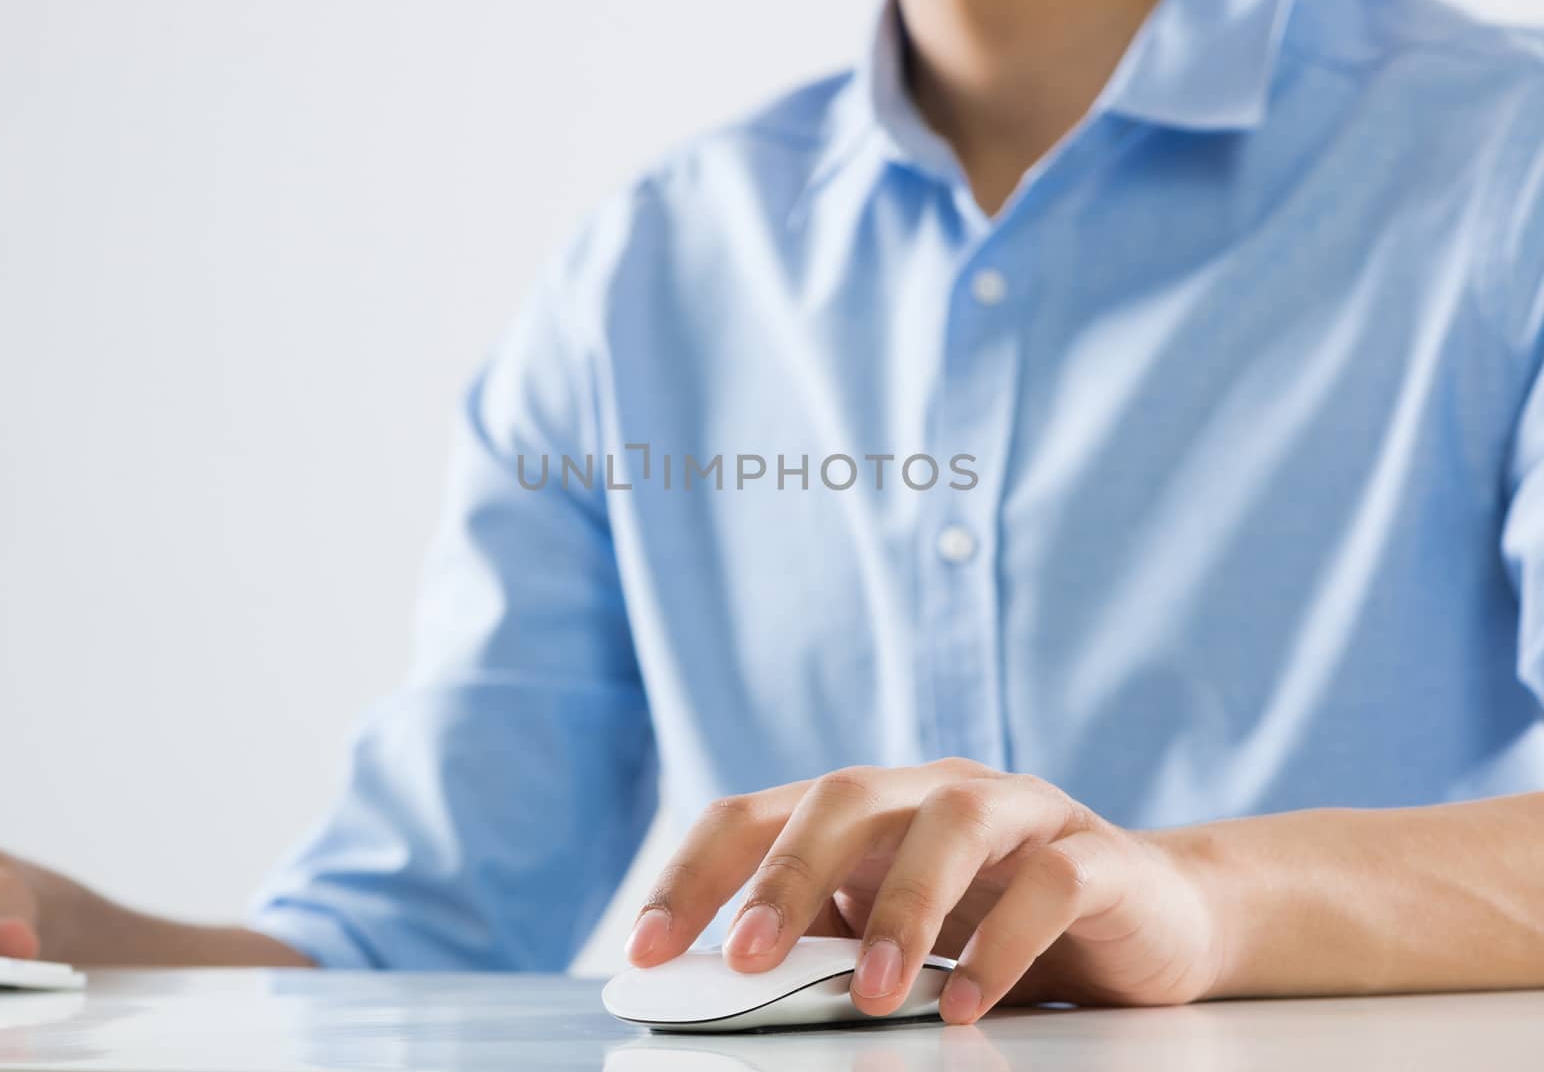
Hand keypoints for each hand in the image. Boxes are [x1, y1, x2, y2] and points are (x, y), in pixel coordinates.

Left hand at [626, 760, 1226, 1022]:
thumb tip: (726, 986)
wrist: (1150, 916)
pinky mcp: (1096, 855)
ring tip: (871, 992)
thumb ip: (825, 939)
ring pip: (952, 822)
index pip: (758, 814)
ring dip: (904, 906)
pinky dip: (1003, 941)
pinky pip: (1050, 881)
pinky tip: (968, 1004)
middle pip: (846, 797)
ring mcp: (1019, 813)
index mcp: (869, 809)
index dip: (695, 875)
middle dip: (788, 874)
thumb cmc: (999, 921)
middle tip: (747, 958)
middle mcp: (935, 791)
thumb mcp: (896, 932)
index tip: (644, 950)